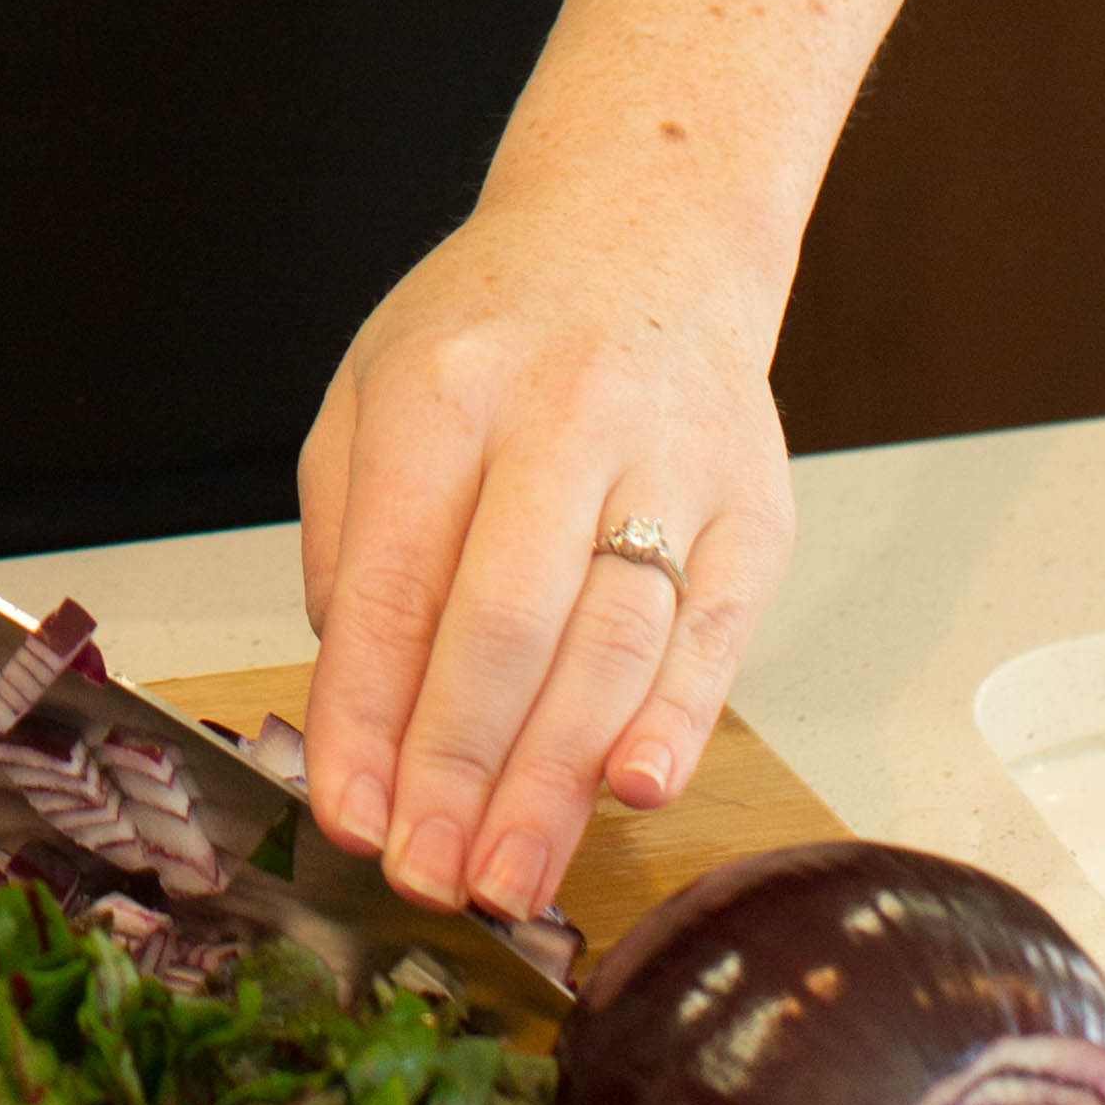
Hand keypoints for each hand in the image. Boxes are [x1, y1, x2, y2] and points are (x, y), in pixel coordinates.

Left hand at [292, 186, 793, 929]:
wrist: (646, 229)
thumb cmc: (493, 332)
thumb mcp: (373, 391)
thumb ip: (354, 543)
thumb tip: (356, 701)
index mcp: (444, 390)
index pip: (396, 583)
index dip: (368, 716)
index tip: (348, 816)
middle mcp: (563, 417)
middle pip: (505, 624)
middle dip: (458, 769)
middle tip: (428, 875)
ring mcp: (671, 461)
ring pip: (610, 643)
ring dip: (555, 779)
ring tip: (508, 875)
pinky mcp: (756, 507)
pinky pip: (714, 635)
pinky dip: (673, 722)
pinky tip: (630, 793)